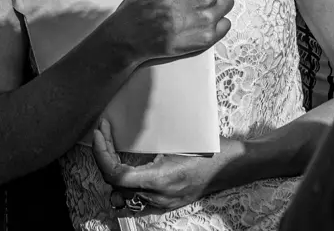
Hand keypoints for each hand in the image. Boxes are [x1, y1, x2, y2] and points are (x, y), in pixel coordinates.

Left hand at [92, 118, 242, 212]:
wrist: (233, 166)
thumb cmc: (210, 149)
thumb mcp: (179, 140)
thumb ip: (152, 142)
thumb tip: (127, 131)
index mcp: (161, 179)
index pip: (117, 176)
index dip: (102, 154)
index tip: (100, 132)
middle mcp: (159, 195)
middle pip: (115, 184)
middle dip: (103, 157)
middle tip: (102, 133)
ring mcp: (163, 202)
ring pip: (123, 194)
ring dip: (111, 171)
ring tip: (107, 147)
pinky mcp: (166, 202)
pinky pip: (136, 198)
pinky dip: (123, 183)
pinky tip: (121, 165)